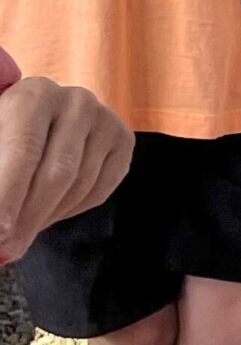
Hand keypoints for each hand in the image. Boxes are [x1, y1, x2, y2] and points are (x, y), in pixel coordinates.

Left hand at [0, 75, 132, 261]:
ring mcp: (106, 119)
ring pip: (81, 185)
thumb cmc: (5, 133)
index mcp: (34, 94)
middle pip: (58, 172)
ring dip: (48, 217)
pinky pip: (101, 190)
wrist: (37, 119)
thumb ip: (0, 183)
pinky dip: (72, 209)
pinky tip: (50, 212)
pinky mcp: (124, 139)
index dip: (9, 196)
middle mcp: (77, 101)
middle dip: (29, 217)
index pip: (23, 151)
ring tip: (22, 231)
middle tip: (9, 249)